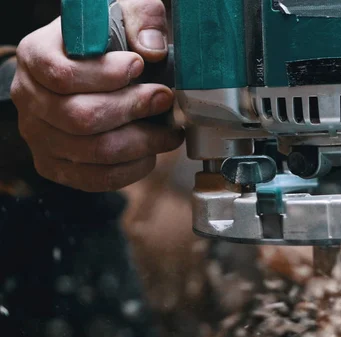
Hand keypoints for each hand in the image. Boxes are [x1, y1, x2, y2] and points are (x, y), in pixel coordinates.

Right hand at [10, 0, 183, 191]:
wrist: (92, 71)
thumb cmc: (108, 43)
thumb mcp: (123, 15)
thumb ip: (141, 20)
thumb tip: (151, 50)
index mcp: (36, 56)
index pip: (62, 75)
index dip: (107, 75)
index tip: (139, 66)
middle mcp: (29, 98)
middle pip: (80, 117)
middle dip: (133, 109)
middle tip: (164, 99)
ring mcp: (39, 136)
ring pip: (94, 152)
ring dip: (142, 143)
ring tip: (169, 131)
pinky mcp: (55, 166)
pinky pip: (95, 179)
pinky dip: (132, 170)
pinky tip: (151, 153)